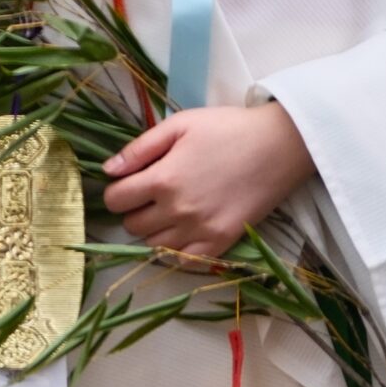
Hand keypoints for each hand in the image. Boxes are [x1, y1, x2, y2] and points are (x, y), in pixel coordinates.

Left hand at [100, 104, 315, 260]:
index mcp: (163, 179)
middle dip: (134, 209)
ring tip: (169, 208)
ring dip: (154, 228)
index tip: (130, 182)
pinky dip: (175, 249)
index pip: (116, 200)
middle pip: (132, 225)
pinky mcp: (221, 243)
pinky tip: (182, 230)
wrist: (278, 147)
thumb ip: (139, 149)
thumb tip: (108, 170)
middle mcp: (177, 211)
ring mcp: (200, 231)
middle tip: (151, 193)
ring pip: (153, 245)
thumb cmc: (227, 128)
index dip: (117, 190)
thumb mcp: (179, 125)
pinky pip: (183, 261)